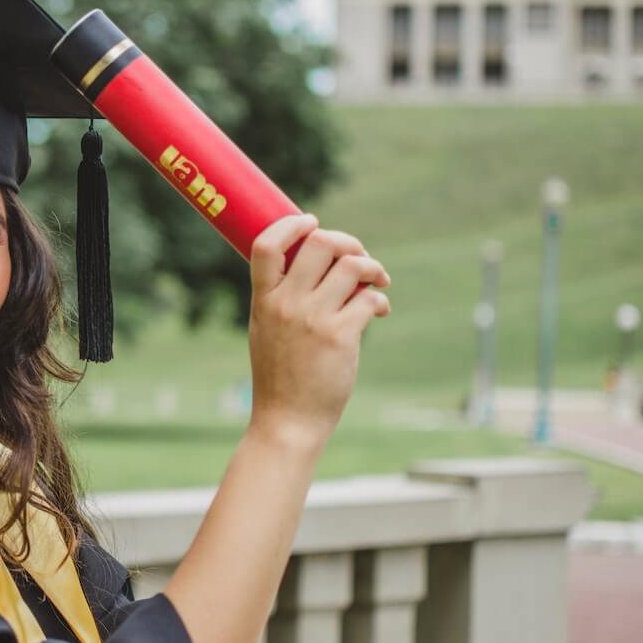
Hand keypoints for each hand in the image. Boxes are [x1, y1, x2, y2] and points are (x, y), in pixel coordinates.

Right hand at [246, 213, 391, 447]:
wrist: (287, 421)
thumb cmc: (279, 377)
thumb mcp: (265, 330)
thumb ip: (281, 298)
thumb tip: (318, 265)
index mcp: (263, 301)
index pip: (267, 245)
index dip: (292, 224)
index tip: (312, 222)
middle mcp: (286, 304)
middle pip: (320, 243)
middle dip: (348, 242)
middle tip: (358, 258)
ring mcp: (312, 319)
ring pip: (352, 266)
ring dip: (372, 268)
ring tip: (377, 282)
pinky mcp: (340, 337)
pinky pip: (369, 299)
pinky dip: (379, 300)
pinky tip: (379, 311)